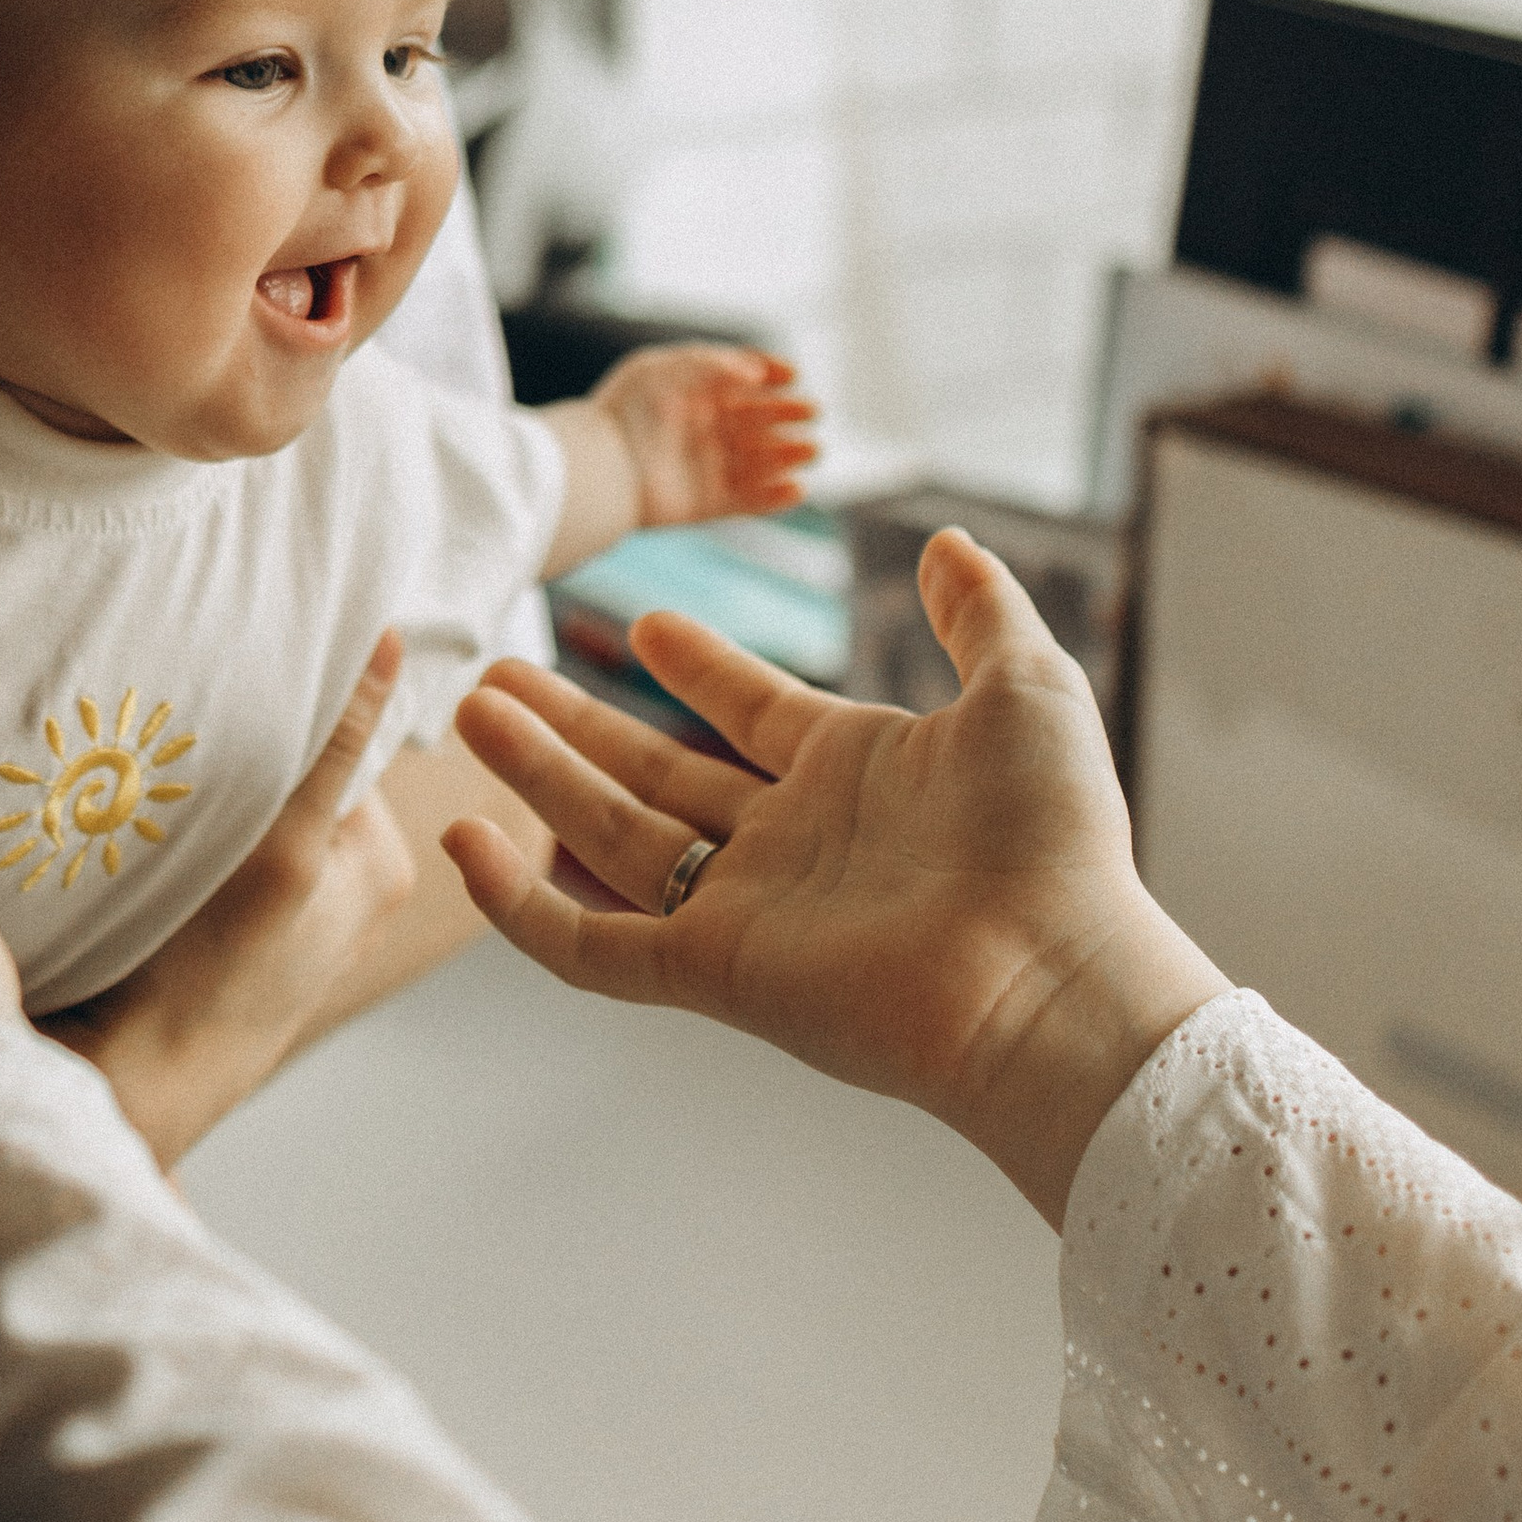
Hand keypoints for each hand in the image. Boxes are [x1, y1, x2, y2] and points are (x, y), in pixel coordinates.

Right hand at [46, 635, 415, 1167]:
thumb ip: (337, 746)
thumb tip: (391, 642)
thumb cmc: (213, 981)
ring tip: (157, 805)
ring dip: (205, 799)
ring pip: (250, 815)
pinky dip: (186, 841)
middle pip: (294, 777)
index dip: (281, 717)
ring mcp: (290, 917)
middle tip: (180, 757)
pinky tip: (148, 850)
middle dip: (242, 760)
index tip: (222, 708)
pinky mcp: (236, 936)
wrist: (133, 1083)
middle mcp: (348, 888)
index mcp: (382, 863)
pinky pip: (218, 856)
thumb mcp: (285, 849)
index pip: (338, 742)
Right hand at [444, 530, 1224, 1226]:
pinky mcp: (712, 975)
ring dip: (540, 777)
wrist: (1051, 979)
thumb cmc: (1053, 839)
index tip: (645, 622)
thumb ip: (981, 614)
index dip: (700, 667)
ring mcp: (744, 910)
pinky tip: (468, 846)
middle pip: (658, 773)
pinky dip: (522, 906)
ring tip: (472, 713)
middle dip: (578, 724)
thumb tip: (951, 543)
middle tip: (501, 675)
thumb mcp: (1027, 688)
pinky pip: (592, 945)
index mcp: (857, 773)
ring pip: (612, 837)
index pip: (754, 712)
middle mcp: (791, 842)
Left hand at [588, 342, 817, 525]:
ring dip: (789, 455)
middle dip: (788, 415)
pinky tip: (797, 488)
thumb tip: (756, 373)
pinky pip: (748, 502)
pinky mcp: (705, 505)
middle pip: (758, 421)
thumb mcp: (663, 367)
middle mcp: (703, 430)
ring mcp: (706, 468)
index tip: (794, 375)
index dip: (771, 375)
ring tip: (812, 450)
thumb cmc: (625, 411)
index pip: (743, 381)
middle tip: (813, 413)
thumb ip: (712, 362)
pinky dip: (774, 498)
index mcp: (693, 395)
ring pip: (760, 461)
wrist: (599, 465)